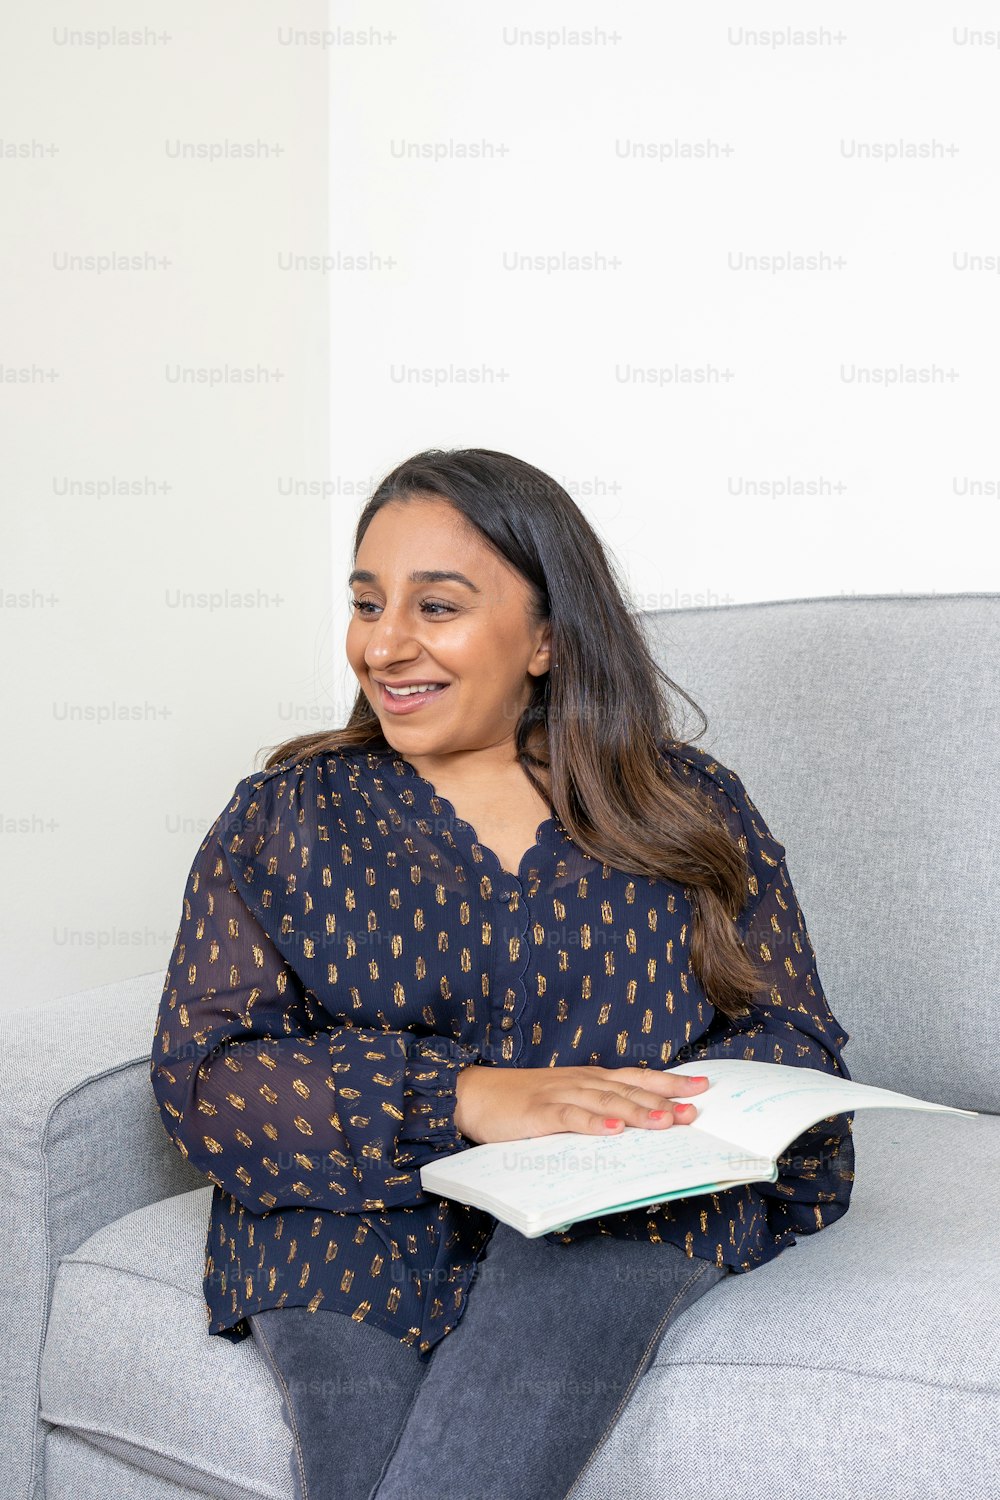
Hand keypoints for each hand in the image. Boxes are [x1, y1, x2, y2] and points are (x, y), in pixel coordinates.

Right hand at [453, 1064, 709, 1145]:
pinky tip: (614, 1130)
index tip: (703, 1087)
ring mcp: (561, 1095)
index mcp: (590, 1079)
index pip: (637, 1078)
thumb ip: (596, 1109)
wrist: (475, 1094)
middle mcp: (581, 1082)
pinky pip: (571, 1118)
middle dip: (666, 1100)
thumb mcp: (565, 1100)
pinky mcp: (540, 1114)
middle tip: (696, 1111)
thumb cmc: (522, 1100)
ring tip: (666, 1121)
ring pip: (607, 1102)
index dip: (670, 1082)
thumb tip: (634, 1125)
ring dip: (638, 1112)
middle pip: (630, 1089)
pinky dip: (594, 1123)